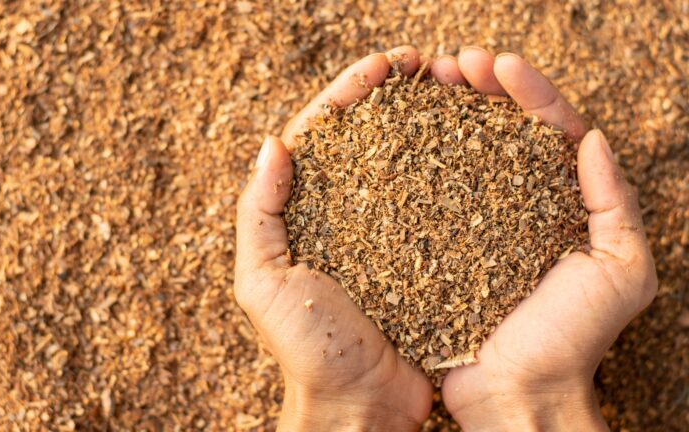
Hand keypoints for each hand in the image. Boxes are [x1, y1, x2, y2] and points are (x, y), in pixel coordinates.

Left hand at [234, 46, 433, 430]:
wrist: (360, 407)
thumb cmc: (309, 351)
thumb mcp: (263, 283)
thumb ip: (260, 214)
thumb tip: (273, 144)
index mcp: (306, 214)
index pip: (324, 137)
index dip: (350, 94)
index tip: (383, 65)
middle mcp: (350, 216)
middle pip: (369, 139)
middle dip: (391, 95)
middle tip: (421, 63)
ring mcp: (392, 234)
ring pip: (407, 162)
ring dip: (426, 120)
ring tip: (451, 88)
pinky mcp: (429, 256)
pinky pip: (441, 203)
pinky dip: (454, 169)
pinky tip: (474, 145)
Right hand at [438, 47, 657, 430]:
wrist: (518, 393)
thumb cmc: (573, 339)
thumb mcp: (622, 270)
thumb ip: (614, 203)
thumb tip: (592, 139)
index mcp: (563, 204)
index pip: (549, 131)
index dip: (527, 91)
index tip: (497, 64)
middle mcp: (517, 206)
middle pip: (499, 132)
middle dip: (479, 91)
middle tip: (451, 64)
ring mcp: (473, 223)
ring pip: (460, 154)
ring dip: (444, 114)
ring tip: (423, 83)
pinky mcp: (437, 244)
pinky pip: (427, 195)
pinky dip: (415, 162)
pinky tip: (398, 137)